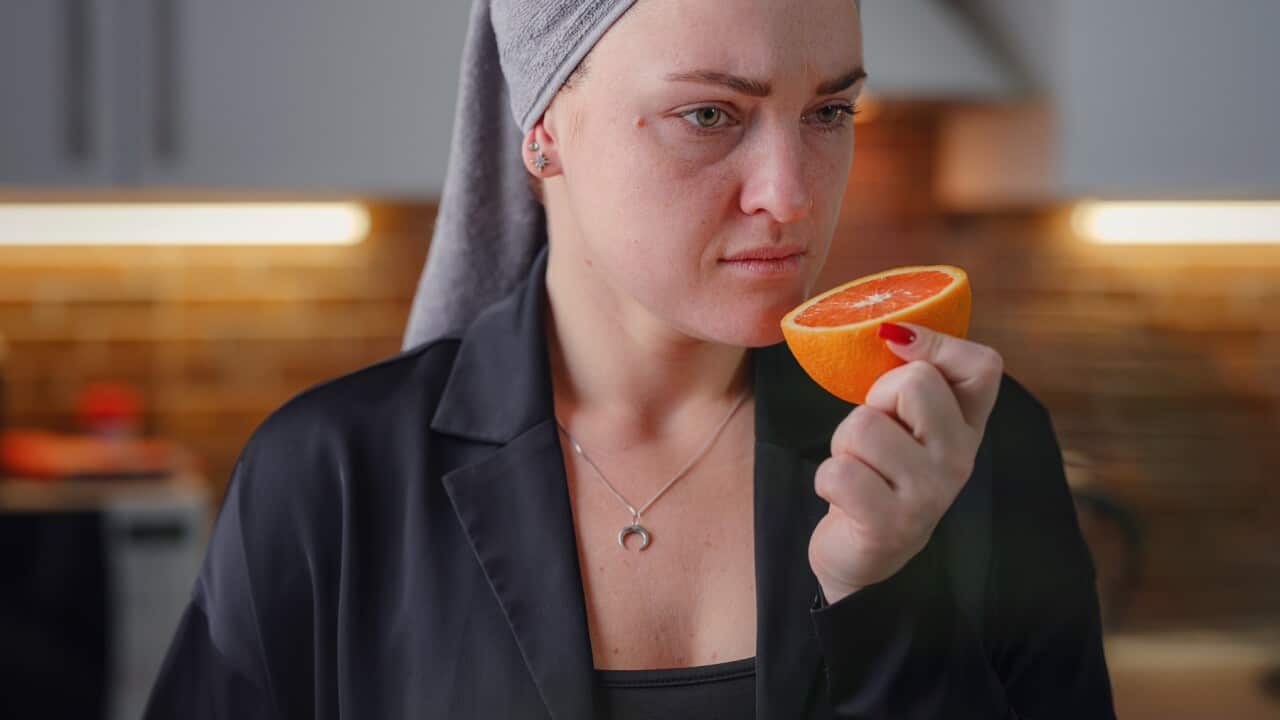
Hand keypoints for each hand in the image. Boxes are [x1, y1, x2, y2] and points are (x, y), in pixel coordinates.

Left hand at [808, 321, 1003, 603]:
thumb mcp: (904, 425)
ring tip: (860, 470)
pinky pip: (838, 471)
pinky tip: (846, 500)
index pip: (983, 365)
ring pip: (864, 426)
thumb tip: (888, 328)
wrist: (863, 557)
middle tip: (874, 436)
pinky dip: (827, 481)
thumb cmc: (878, 475)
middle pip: (914, 383)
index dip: (937, 344)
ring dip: (842, 446)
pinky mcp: (891, 526)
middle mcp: (960, 459)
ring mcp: (930, 495)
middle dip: (873, 401)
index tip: (897, 349)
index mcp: (967, 427)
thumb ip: (908, 378)